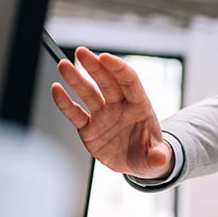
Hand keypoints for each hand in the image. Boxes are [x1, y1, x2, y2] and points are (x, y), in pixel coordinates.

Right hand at [50, 47, 172, 178]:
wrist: (135, 164)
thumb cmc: (149, 154)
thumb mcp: (156, 158)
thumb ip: (157, 157)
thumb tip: (161, 159)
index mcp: (140, 107)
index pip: (129, 82)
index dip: (118, 69)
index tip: (105, 57)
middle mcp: (119, 107)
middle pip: (106, 82)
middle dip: (94, 66)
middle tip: (81, 52)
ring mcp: (103, 116)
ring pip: (88, 94)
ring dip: (76, 79)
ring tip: (63, 65)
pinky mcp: (89, 128)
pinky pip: (75, 113)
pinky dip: (65, 103)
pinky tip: (56, 90)